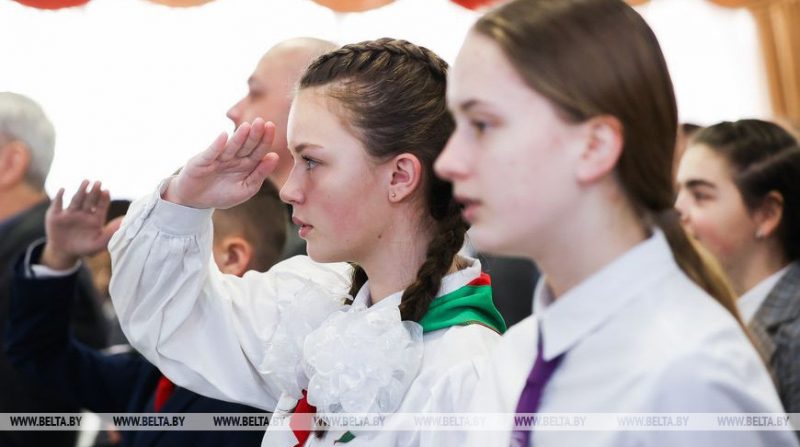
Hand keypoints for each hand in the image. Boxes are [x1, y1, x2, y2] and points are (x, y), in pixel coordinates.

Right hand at [41, 180, 120, 269]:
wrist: (64, 253)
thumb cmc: (84, 248)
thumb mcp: (98, 244)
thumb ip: (111, 234)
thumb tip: (124, 223)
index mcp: (95, 218)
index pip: (101, 206)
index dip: (104, 199)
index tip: (106, 191)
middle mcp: (83, 213)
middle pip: (89, 200)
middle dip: (94, 191)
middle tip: (98, 182)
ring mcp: (70, 213)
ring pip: (76, 199)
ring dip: (81, 190)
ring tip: (86, 182)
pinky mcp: (56, 215)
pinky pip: (57, 204)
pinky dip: (59, 197)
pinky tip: (63, 190)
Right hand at [163, 118, 278, 208]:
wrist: (195, 200)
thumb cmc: (222, 194)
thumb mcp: (246, 189)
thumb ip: (260, 174)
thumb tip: (274, 156)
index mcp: (246, 163)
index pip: (258, 150)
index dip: (265, 140)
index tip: (272, 127)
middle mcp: (234, 157)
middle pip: (246, 145)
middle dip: (254, 134)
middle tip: (262, 121)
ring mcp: (218, 158)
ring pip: (231, 147)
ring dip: (239, 137)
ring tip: (247, 126)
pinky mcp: (203, 161)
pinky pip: (211, 153)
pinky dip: (217, 145)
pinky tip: (224, 136)